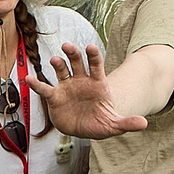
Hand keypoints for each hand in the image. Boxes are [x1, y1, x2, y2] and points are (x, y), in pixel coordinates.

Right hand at [28, 44, 147, 140]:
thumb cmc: (101, 121)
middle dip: (73, 53)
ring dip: (58, 64)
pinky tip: (29, 79)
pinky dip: (37, 84)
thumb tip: (144, 123)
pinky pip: (45, 89)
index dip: (93, 56)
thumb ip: (127, 123)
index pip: (96, 65)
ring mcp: (67, 87)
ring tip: (54, 60)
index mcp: (97, 83)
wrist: (85, 127)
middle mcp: (81, 81)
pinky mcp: (55, 97)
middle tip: (68, 46)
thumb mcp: (114, 124)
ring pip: (61, 71)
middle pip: (77, 62)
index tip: (91, 47)